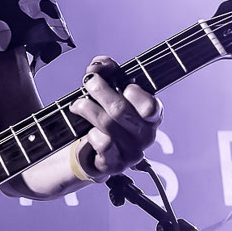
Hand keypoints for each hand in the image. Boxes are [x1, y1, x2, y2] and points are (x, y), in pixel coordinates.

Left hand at [68, 55, 162, 179]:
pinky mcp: (115, 166)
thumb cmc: (107, 113)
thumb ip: (107, 69)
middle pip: (120, 110)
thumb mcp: (110, 87)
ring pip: (106, 125)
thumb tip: (100, 65)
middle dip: (100, 91)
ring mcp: (132, 153)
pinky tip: (88, 130)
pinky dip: (91, 133)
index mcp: (153, 115)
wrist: (94, 150)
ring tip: (78, 104)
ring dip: (88, 109)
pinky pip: (101, 144)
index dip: (132, 92)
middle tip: (89, 82)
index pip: (150, 106)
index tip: (122, 85)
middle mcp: (146, 135)